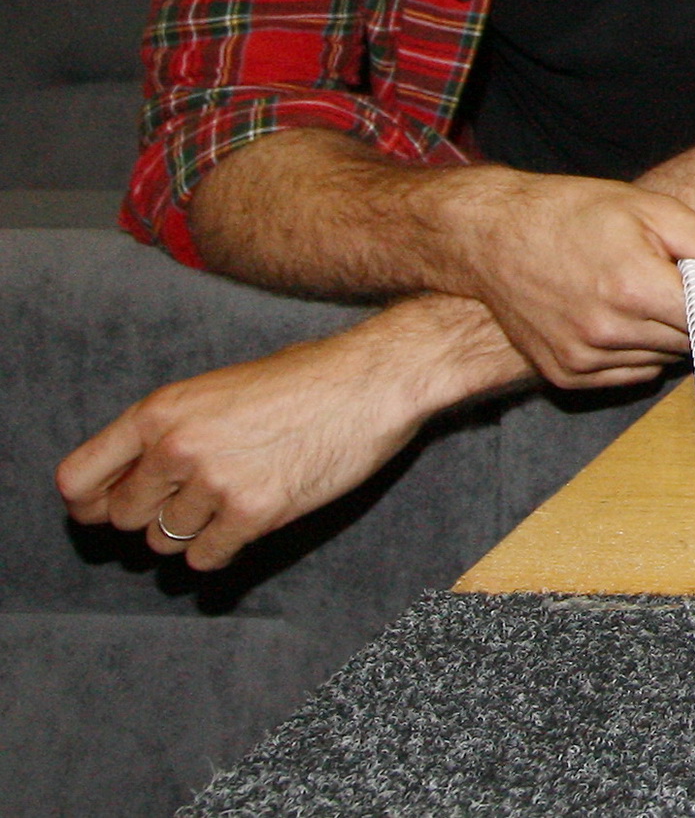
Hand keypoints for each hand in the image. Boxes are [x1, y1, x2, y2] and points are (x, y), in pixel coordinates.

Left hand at [56, 309, 485, 570]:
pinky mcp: (254, 512)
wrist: (374, 380)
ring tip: (232, 499)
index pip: (78, 479)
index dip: (89, 502)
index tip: (104, 508)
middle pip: (123, 517)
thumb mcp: (220, 388)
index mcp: (161, 410)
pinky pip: (205, 558)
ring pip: (165, 541)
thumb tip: (132, 480)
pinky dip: (220, 549)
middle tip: (191, 501)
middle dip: (152, 515)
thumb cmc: (306, 378)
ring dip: (192, 530)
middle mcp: (177, 447)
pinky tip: (247, 521)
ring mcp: (215, 482)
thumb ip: (171, 430)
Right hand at [434, 169, 694, 386]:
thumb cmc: (572, 213)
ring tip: (646, 293)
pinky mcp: (563, 374)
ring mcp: (582, 358)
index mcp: (634, 288)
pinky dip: (635, 352)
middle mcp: (607, 332)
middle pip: (687, 341)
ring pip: (659, 359)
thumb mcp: (652, 211)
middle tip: (688, 285)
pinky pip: (626, 374)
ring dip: (665, 334)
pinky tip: (622, 316)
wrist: (492, 234)